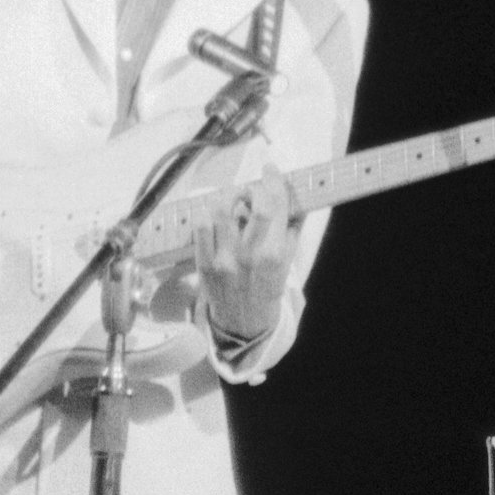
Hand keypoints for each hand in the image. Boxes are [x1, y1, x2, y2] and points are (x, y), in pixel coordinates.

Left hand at [194, 170, 298, 343]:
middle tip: (252, 188)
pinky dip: (208, 213)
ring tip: (233, 200)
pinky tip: (216, 215)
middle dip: (252, 187)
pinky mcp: (204, 263)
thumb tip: (294, 199)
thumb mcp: (287, 263)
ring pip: (221, 210)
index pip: (275, 205)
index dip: (273, 181)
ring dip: (228, 197)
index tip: (270, 170)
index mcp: (274, 254)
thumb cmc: (267, 289)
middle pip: (252, 204)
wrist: (244, 324)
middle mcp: (249, 255)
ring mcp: (224, 259)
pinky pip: (200, 226)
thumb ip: (291, 230)